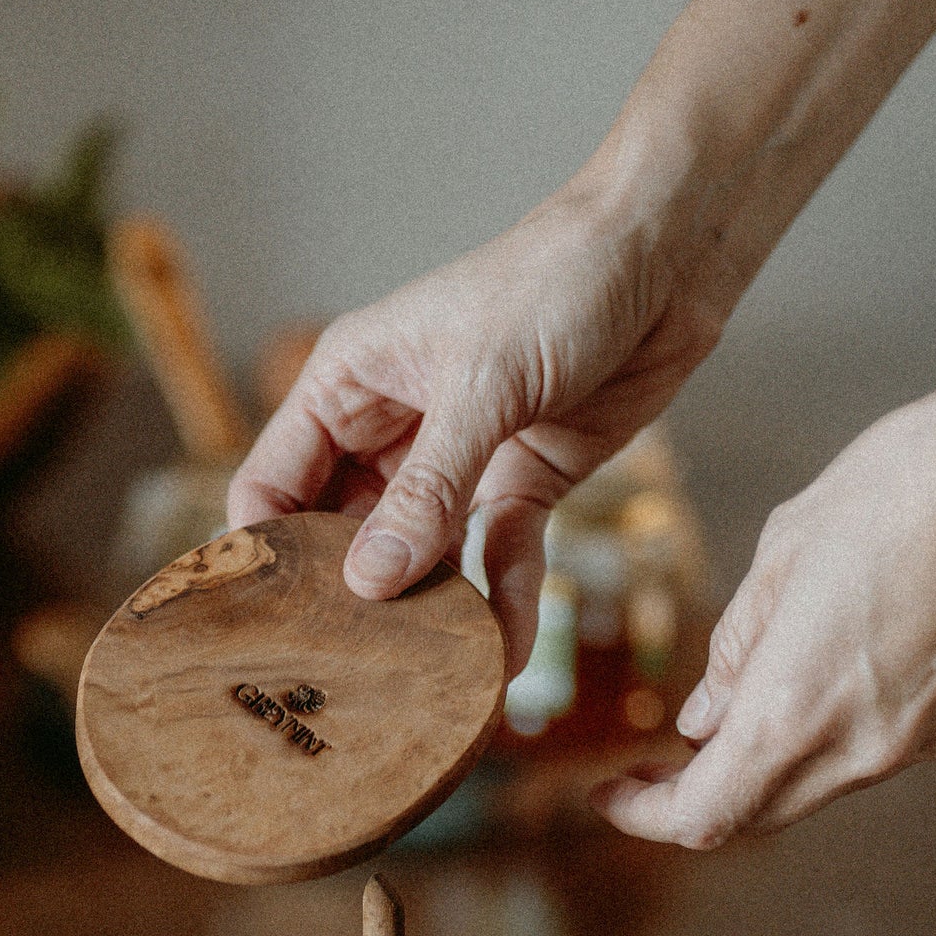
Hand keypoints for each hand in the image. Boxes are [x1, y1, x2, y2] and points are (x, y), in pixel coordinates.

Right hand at [227, 168, 730, 673]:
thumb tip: (369, 581)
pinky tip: (504, 654)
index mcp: (348, 384)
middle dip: (346, 598)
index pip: (274, 483)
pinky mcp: (522, 483)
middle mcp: (392, 428)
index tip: (272, 624)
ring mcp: (456, 461)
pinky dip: (503, 603)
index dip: (267, 552)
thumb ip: (426, 489)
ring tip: (424, 676)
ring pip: (419, 557)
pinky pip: (498, 557)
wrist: (668, 259)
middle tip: (347, 672)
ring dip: (425, 612)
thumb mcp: (482, 385)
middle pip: (342, 534)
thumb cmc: (558, 281)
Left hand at [591, 342, 935, 846]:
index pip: (701, 815)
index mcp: (797, 709)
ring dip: (756, 765)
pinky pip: (860, 756)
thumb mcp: (783, 552)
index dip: (644, 814)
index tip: (612, 789)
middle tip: (651, 761)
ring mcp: (913, 742)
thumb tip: (702, 719)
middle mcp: (858, 747)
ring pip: (808, 788)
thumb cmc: (912, 482)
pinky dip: (814, 739)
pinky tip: (803, 679)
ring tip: (726, 705)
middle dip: (694, 793)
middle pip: (753, 813)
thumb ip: (734, 651)